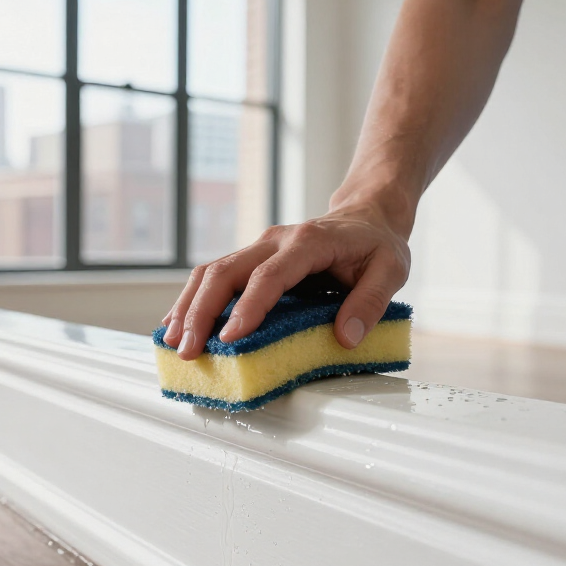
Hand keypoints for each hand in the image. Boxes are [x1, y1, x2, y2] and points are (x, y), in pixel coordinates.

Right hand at [160, 202, 410, 359]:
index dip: (248, 307)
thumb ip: (370, 302)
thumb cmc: (376, 245)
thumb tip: (346, 337)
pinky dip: (192, 301)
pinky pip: (213, 277)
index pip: (269, 275)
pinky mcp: (250, 260)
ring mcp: (258, 248)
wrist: (366, 216)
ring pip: (211, 272)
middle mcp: (274, 241)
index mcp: (308, 242)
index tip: (231, 337)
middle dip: (201, 311)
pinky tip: (177, 324)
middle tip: (190, 349)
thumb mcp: (391, 270)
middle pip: (225, 271)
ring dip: (188, 307)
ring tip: (174, 342)